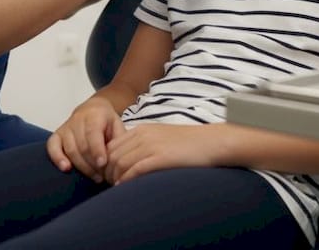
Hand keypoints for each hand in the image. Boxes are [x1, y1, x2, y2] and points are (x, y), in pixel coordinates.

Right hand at [47, 98, 125, 180]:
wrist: (93, 109)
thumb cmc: (107, 122)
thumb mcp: (118, 126)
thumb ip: (119, 140)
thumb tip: (119, 158)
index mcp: (94, 114)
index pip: (93, 133)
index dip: (97, 150)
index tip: (103, 164)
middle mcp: (77, 119)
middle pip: (81, 145)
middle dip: (92, 163)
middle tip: (102, 176)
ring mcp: (65, 127)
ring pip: (69, 149)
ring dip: (81, 166)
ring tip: (94, 177)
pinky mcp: (56, 135)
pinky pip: (52, 146)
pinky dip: (57, 158)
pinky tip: (66, 168)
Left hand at [104, 124, 220, 184]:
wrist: (211, 142)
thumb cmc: (188, 144)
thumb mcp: (161, 138)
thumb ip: (144, 145)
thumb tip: (128, 163)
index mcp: (141, 129)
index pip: (112, 146)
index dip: (107, 163)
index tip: (111, 176)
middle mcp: (143, 135)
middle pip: (112, 156)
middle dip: (108, 173)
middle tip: (112, 185)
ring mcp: (150, 146)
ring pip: (120, 163)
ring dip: (115, 178)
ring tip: (118, 189)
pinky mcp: (159, 157)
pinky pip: (134, 170)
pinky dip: (126, 181)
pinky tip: (126, 188)